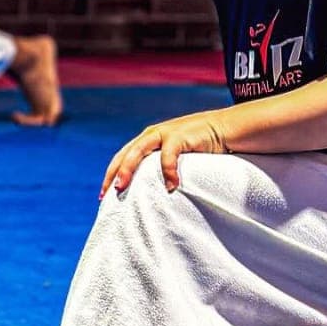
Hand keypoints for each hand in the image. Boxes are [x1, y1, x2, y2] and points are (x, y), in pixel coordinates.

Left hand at [101, 109, 229, 197]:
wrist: (223, 129)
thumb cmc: (199, 147)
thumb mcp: (175, 156)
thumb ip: (160, 167)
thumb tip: (151, 194)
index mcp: (147, 140)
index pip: (122, 157)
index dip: (111, 175)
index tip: (103, 196)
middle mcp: (151, 135)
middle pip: (125, 154)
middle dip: (114, 173)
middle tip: (109, 194)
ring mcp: (164, 133)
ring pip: (138, 152)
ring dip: (128, 170)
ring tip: (123, 188)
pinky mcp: (179, 136)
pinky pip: (168, 156)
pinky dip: (167, 172)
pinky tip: (171, 187)